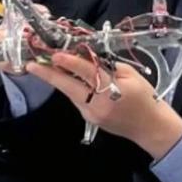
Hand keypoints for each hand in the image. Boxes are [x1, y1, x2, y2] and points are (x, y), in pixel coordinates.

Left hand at [27, 52, 181, 156]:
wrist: (150, 127)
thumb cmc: (145, 98)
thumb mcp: (131, 74)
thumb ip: (109, 65)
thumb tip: (89, 56)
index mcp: (112, 90)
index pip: (87, 73)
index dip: (70, 63)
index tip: (55, 55)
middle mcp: (98, 104)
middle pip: (69, 86)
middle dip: (48, 75)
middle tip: (31, 65)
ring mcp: (91, 114)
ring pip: (70, 93)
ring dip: (58, 79)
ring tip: (43, 66)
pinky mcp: (89, 119)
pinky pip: (77, 99)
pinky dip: (71, 88)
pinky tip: (67, 78)